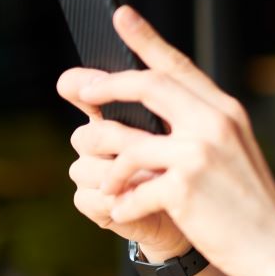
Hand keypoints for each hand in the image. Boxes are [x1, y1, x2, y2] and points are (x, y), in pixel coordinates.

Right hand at [58, 67, 187, 259]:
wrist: (196, 215)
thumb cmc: (192, 167)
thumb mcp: (189, 127)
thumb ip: (170, 95)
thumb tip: (154, 60)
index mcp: (116, 112)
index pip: (83, 87)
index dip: (80, 82)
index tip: (78, 83)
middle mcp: (97, 139)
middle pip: (88, 131)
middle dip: (122, 140)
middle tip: (154, 145)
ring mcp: (91, 171)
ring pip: (88, 165)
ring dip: (129, 173)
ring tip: (161, 176)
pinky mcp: (92, 203)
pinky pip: (91, 196)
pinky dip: (124, 199)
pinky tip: (145, 199)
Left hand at [71, 6, 274, 275]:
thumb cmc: (250, 203)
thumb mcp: (234, 151)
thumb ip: (203, 126)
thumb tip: (160, 110)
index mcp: (225, 111)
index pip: (179, 67)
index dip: (146, 39)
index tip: (121, 15)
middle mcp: (214, 123)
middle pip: (147, 86)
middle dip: (106, 86)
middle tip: (79, 91)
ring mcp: (200, 153)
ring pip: (126, 143)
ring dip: (106, 164)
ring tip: (104, 182)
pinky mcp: (186, 187)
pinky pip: (133, 189)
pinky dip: (123, 204)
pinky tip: (124, 213)